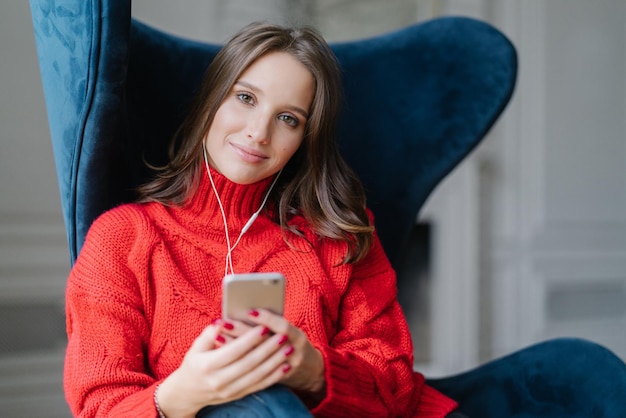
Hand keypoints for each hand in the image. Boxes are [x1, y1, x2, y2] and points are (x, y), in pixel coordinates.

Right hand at [156, 321, 291, 417]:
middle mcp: (218, 381)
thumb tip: (222, 321)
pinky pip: (259, 386)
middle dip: (267, 349)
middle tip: (282, 336)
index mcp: (207, 366)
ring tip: (288, 349)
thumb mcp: (196, 347)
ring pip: (257, 376)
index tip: (264, 327)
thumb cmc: (194, 364)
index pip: (233, 351)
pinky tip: (285, 366)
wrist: (187, 393)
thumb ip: (210, 334)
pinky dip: (274, 377)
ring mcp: (229, 391)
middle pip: (248, 364)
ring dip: (275, 363)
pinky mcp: (237, 396)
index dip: (249, 339)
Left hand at [221, 309, 325, 394]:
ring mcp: (282, 368)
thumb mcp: (288, 330)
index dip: (266, 319)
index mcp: (296, 336)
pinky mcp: (272, 379)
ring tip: (218, 336)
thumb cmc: (292, 342)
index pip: (282, 327)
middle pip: (265, 343)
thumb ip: (272, 323)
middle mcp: (292, 353)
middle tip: (223, 321)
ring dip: (236, 346)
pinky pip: (254, 370)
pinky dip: (238, 361)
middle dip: (243, 331)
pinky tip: (224, 353)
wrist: (309, 370)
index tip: (248, 310)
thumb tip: (246, 311)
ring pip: (258, 359)